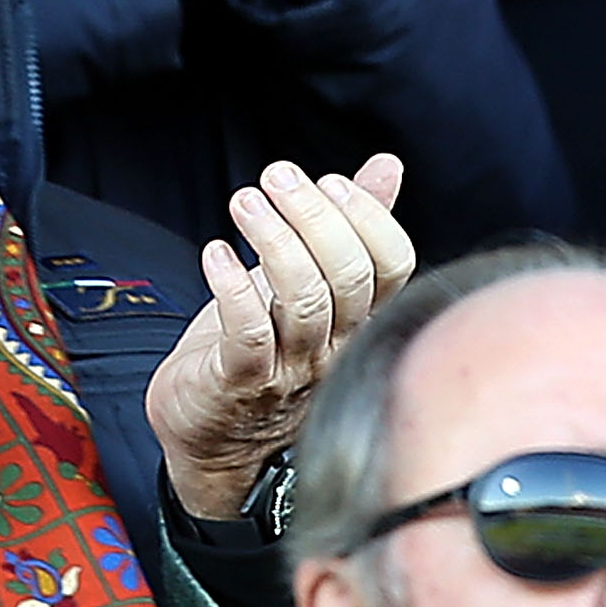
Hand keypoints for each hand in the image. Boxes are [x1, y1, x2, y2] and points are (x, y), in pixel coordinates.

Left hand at [147, 153, 413, 520]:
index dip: (367, 218)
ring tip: (245, 202)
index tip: (329, 181)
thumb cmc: (262, 350)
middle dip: (313, 216)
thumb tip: (388, 167)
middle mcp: (334, 346)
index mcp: (359, 319)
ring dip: (273, 239)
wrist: (213, 439)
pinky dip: (232, 286)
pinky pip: (248, 335)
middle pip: (348, 277)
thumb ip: (352, 227)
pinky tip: (216, 253)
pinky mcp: (240, 385)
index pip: (392, 265)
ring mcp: (290, 370)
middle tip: (276, 176)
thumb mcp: (309, 281)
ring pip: (303, 300)